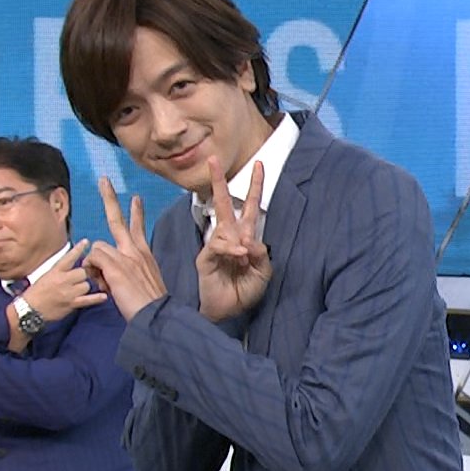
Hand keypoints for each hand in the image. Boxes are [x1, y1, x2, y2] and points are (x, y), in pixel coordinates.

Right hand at [23, 240, 108, 321]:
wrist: (30, 310)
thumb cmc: (37, 292)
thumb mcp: (46, 275)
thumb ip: (60, 270)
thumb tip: (73, 261)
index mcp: (55, 271)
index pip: (68, 258)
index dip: (78, 249)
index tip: (86, 242)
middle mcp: (62, 280)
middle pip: (83, 273)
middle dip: (83, 276)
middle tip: (78, 280)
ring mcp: (68, 292)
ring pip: (86, 285)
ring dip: (85, 288)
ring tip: (77, 291)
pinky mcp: (72, 304)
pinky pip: (88, 299)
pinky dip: (97, 298)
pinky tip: (104, 296)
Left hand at [85, 178, 168, 322]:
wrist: (156, 314)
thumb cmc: (149, 302)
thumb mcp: (143, 281)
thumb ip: (127, 269)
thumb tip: (108, 269)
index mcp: (144, 253)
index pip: (137, 227)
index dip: (136, 212)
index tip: (136, 198)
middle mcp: (135, 250)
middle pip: (118, 219)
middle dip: (109, 197)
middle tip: (103, 180)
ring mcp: (125, 257)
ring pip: (98, 246)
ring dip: (96, 264)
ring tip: (105, 282)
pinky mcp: (116, 266)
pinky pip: (93, 259)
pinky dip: (93, 271)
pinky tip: (103, 284)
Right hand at [196, 155, 272, 322]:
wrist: (229, 312)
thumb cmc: (245, 291)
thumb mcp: (263, 272)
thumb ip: (262, 255)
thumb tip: (251, 241)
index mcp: (245, 237)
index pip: (251, 207)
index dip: (255, 187)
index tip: (260, 165)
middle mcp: (229, 236)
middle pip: (225, 203)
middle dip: (218, 181)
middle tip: (213, 159)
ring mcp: (216, 245)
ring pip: (224, 227)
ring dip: (237, 240)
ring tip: (243, 259)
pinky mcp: (206, 257)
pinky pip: (217, 245)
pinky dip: (230, 249)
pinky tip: (238, 257)